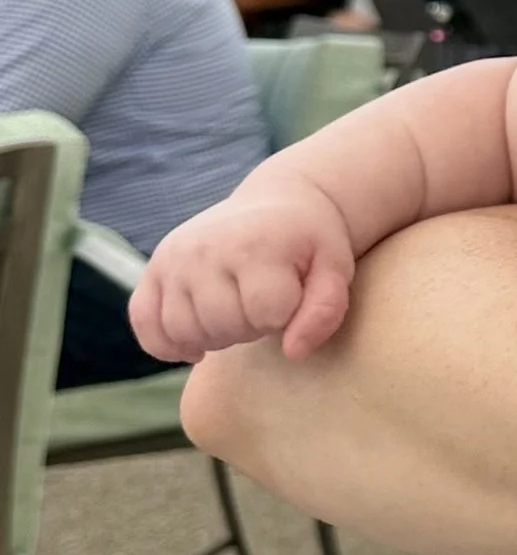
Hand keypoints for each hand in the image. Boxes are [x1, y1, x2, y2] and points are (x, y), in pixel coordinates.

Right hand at [132, 182, 359, 363]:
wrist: (279, 202)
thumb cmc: (310, 242)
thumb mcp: (334, 269)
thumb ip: (325, 312)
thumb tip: (292, 352)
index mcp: (253, 246)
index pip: (266, 315)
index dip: (285, 317)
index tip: (292, 294)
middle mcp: (204, 249)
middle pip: (223, 326)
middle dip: (251, 327)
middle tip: (264, 303)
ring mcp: (174, 258)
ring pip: (183, 331)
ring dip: (215, 335)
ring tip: (237, 311)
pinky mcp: (155, 267)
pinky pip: (144, 322)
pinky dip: (164, 343)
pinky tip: (195, 345)